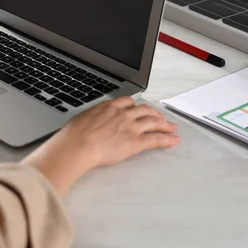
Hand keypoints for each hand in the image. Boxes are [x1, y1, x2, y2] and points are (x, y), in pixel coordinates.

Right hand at [22, 97, 178, 196]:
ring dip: (165, 124)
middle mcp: (123, 114)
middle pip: (145, 110)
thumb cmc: (74, 135)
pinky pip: (155, 139)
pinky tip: (174, 140)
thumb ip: (92, 118)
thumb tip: (89, 123)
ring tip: (172, 128)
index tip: (140, 109)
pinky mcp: (135, 142)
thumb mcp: (82, 118)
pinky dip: (167, 139)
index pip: (129, 102)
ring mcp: (131, 127)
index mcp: (109, 107)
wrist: (77, 145)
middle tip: (161, 118)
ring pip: (154, 122)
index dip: (136, 106)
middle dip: (155, 113)